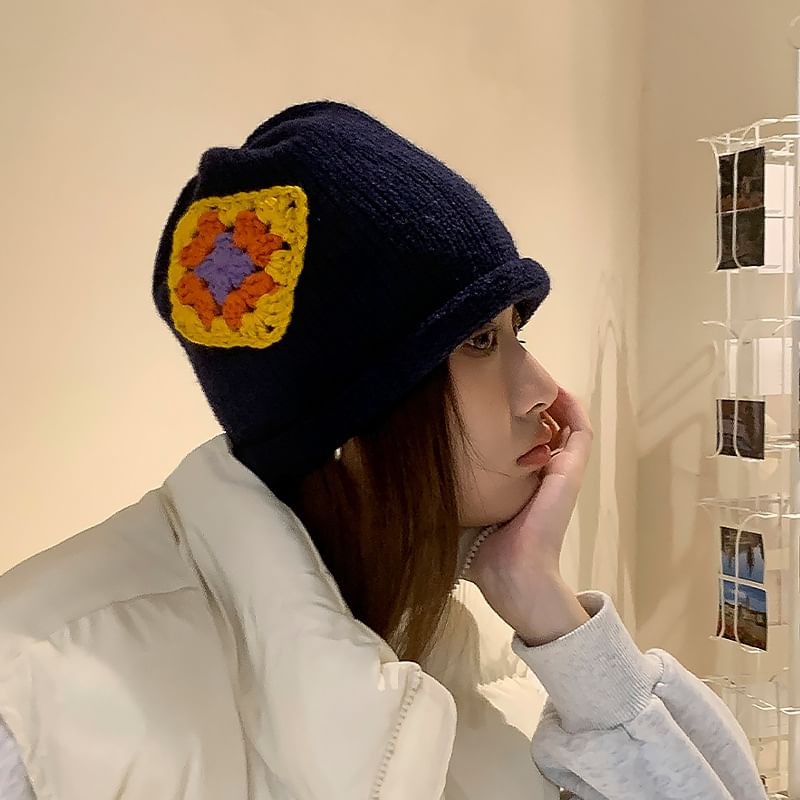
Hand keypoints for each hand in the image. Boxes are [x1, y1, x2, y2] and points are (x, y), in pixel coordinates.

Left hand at [463, 386, 592, 640]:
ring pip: (566, 423)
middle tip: (509, 379)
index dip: (510, 416)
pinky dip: (572, 408)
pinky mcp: (570, 471)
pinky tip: (554, 390)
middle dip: (530, 401)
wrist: (512, 575)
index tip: (487, 396)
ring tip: (533, 377)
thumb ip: (445, 495)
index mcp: (521, 483)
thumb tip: (409, 477)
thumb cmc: (483, 554)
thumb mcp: (461, 514)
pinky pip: (580, 432)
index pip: (521, 441)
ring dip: (554, 400)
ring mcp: (560, 472)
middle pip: (544, 426)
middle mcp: (542, 473)